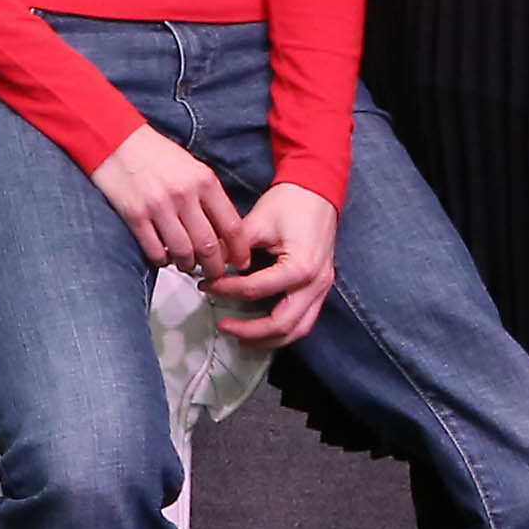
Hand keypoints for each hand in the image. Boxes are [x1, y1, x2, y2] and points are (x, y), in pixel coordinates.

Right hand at [88, 124, 247, 279]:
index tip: (240, 262)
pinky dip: (162, 260)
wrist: (115, 139)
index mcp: (204, 181)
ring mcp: (159, 206)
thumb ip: (208, 195)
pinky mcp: (135, 214)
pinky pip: (155, 250)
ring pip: (183, 252)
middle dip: (215, 266)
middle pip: (209, 245)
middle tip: (214, 273)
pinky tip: (164, 256)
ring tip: (187, 265)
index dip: (239, 251)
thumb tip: (222, 230)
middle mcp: (184, 194)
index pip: (232, 226)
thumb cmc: (153, 152)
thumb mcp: (191, 166)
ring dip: (188, 265)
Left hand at [214, 182, 338, 348]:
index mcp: (300, 266)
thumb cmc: (290, 202)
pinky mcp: (320, 288)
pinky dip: (282, 329)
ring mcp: (322, 288)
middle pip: (283, 324)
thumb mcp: (257, 221)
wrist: (317, 190)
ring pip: (298, 330)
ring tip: (241, 337)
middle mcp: (316, 283)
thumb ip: (233, 246)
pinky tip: (261, 328)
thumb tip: (207, 263)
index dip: (226, 289)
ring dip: (268, 338)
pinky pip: (304, 320)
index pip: (256, 289)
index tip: (206, 284)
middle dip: (250, 331)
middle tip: (223, 325)